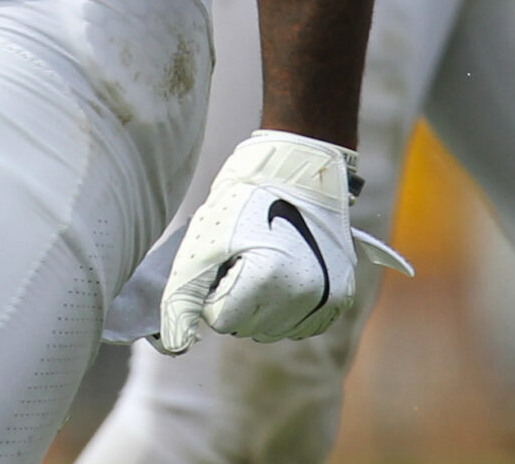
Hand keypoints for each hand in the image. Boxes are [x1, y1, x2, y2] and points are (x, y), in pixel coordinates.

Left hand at [157, 130, 408, 352]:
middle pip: (245, 328)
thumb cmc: (241, 201)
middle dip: (234, 297)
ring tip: (264, 260)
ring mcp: (329, 298)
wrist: (295, 169)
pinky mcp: (342, 296)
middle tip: (243, 255)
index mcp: (269, 280)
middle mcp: (306, 296)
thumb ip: (182, 295)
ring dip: (259, 304)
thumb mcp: (200, 242)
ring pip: (271, 330)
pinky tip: (283, 273)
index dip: (212, 289)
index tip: (221, 258)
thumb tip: (172, 345)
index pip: (220, 319)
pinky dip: (285, 308)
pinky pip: (300, 326)